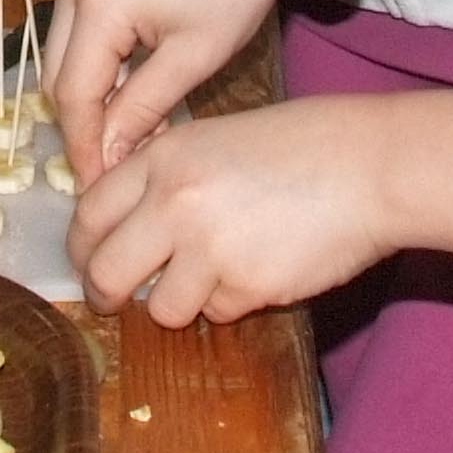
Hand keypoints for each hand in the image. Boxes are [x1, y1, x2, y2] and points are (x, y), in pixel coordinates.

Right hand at [43, 0, 365, 173]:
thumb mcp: (195, 57)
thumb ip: (142, 109)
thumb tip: (106, 160)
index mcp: (98, 1)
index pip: (73, 95)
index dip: (84, 148)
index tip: (100, 190)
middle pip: (58, 77)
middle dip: (83, 128)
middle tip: (113, 172)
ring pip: (63, 57)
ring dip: (89, 100)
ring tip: (126, 140)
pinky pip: (78, 33)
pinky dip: (97, 68)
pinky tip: (128, 97)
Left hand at [68, 91, 452, 324]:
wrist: (369, 164)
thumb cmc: (303, 146)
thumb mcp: (217, 140)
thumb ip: (169, 178)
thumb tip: (129, 227)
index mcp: (164, 158)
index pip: (90, 212)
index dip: (83, 245)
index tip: (89, 260)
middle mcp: (174, 201)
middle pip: (106, 270)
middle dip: (104, 294)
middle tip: (112, 302)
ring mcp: (208, 248)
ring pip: (162, 307)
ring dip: (181, 302)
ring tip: (219, 272)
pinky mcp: (246, 286)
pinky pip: (218, 312)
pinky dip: (233, 301)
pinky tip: (263, 266)